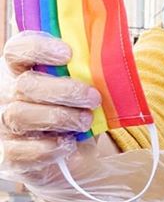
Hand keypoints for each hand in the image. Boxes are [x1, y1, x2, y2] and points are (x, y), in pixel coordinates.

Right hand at [0, 31, 163, 201]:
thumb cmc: (78, 109)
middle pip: (24, 85)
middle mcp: (7, 94)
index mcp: (23, 70)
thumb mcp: (88, 86)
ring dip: (60, 117)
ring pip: (20, 115)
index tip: (68, 54)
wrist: (74, 151)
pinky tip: (69, 144)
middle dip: (64, 90)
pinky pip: (21, 150)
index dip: (38, 48)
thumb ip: (92, 69)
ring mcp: (4, 124)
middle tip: (94, 98)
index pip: (17, 49)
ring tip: (86, 121)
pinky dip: (50, 147)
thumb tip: (115, 54)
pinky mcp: (10, 154)